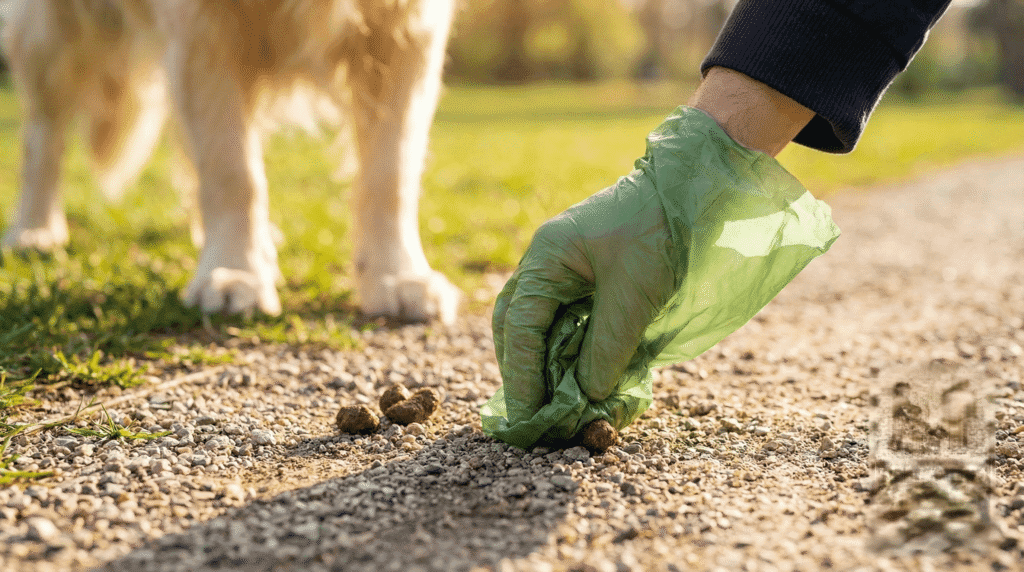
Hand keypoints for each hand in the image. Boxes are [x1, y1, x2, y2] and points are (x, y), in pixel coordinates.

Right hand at [490, 106, 839, 430]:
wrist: (694, 192)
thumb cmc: (659, 232)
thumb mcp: (635, 294)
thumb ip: (608, 346)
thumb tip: (588, 394)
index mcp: (546, 259)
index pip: (521, 327)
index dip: (522, 375)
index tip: (529, 415)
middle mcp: (548, 265)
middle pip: (518, 327)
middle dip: (524, 372)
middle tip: (535, 415)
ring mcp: (568, 270)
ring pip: (541, 327)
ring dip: (546, 365)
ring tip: (556, 403)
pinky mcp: (591, 279)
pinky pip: (569, 322)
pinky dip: (571, 352)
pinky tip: (582, 376)